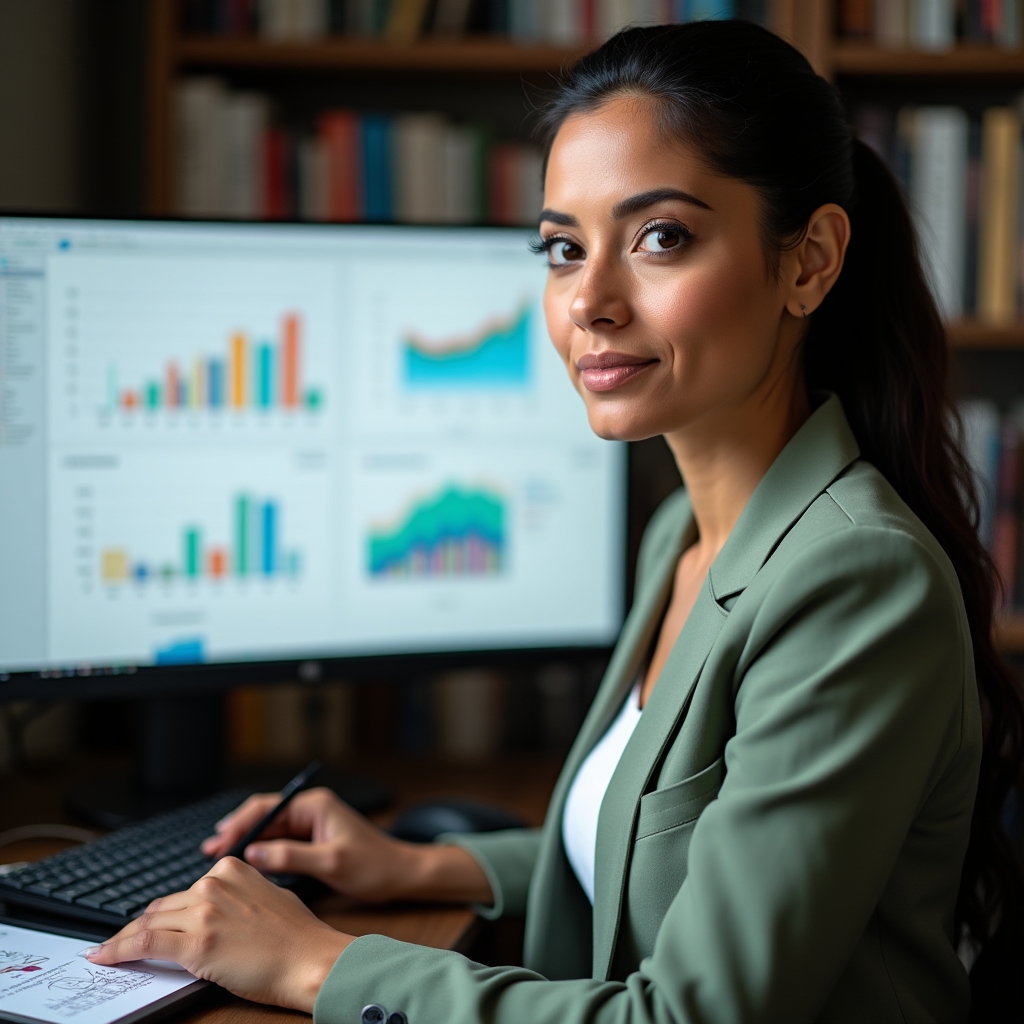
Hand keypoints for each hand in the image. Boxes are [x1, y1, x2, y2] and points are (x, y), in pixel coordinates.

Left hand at [85, 857, 350, 1011]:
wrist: (309, 959)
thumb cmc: (296, 935)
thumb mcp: (267, 897)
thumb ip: (236, 896)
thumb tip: (213, 912)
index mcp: (231, 868)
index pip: (183, 891)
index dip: (163, 912)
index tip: (146, 921)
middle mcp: (214, 884)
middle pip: (162, 907)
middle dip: (141, 927)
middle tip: (122, 942)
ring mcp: (203, 912)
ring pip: (147, 925)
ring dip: (123, 940)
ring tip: (106, 951)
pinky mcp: (195, 944)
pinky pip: (143, 943)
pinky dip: (117, 949)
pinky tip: (103, 955)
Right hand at [201, 787, 491, 905]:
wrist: (401, 874)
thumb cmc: (374, 865)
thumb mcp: (332, 863)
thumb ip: (292, 857)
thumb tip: (254, 853)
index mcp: (315, 805)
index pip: (267, 807)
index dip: (240, 823)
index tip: (219, 841)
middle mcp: (311, 810)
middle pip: (264, 817)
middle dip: (237, 833)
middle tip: (210, 852)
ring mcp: (311, 825)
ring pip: (269, 831)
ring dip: (246, 843)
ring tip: (218, 859)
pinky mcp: (313, 841)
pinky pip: (280, 843)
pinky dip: (262, 853)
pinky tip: (245, 866)